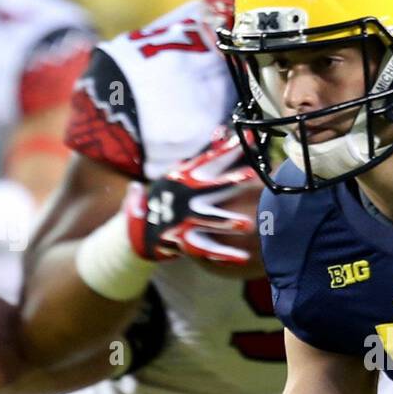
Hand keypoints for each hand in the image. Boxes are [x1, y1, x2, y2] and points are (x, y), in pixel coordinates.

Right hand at [126, 127, 257, 264]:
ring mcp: (182, 219)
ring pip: (208, 220)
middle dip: (230, 181)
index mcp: (185, 176)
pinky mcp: (182, 241)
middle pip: (210, 187)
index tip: (252, 139)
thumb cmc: (167, 197)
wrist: (139, 228)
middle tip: (252, 175)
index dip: (230, 149)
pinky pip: (206, 249)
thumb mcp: (179, 175)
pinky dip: (224, 255)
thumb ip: (202, 161)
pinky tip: (243, 258)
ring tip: (247, 225)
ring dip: (227, 221)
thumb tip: (223, 136)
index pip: (210, 160)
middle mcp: (183, 195)